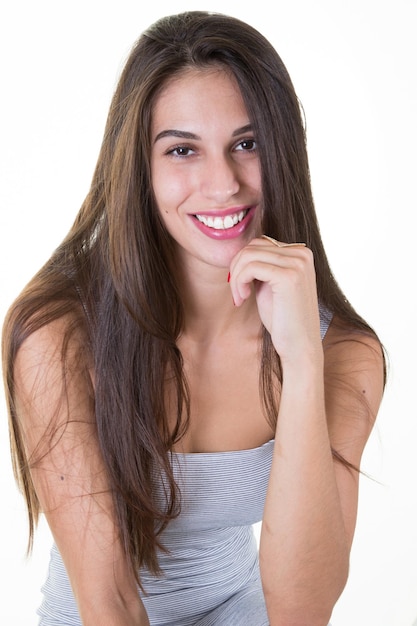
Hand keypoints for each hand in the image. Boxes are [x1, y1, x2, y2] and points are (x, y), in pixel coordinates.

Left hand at [228, 235, 321, 364]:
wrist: (298, 346)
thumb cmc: (283, 319)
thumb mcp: (270, 284)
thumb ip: (262, 264)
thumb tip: (242, 250)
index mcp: (300, 252)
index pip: (259, 243)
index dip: (243, 263)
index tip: (241, 287)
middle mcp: (302, 253)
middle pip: (252, 246)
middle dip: (236, 269)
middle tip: (237, 294)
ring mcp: (297, 263)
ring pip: (248, 256)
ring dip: (236, 278)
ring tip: (239, 297)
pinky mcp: (289, 276)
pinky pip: (250, 267)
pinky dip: (239, 282)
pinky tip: (242, 299)